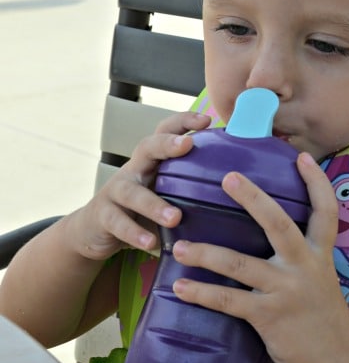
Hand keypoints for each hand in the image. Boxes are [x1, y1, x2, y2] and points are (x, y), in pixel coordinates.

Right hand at [67, 111, 211, 261]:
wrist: (94, 229)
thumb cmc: (142, 207)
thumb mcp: (164, 191)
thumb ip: (190, 186)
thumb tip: (239, 185)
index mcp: (152, 160)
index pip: (166, 131)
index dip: (184, 121)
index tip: (208, 120)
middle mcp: (133, 169)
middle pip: (147, 147)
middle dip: (166, 144)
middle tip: (187, 145)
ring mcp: (116, 191)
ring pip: (132, 192)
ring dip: (154, 204)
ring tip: (175, 217)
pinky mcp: (103, 216)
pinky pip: (118, 223)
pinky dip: (135, 234)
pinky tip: (151, 243)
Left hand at [171, 152, 348, 362]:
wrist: (337, 362)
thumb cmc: (323, 318)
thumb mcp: (320, 278)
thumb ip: (301, 255)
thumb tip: (273, 233)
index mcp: (319, 253)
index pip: (325, 210)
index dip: (316, 182)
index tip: (301, 156)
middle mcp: (304, 266)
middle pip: (278, 223)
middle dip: (252, 198)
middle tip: (227, 177)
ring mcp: (285, 290)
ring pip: (241, 264)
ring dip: (206, 253)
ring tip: (179, 245)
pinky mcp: (268, 316)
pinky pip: (229, 301)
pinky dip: (202, 293)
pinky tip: (180, 287)